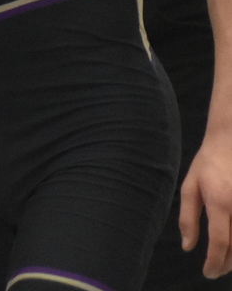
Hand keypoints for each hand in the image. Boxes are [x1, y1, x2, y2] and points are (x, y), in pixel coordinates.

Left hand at [180, 128, 231, 276]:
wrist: (231, 142)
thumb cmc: (208, 164)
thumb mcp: (190, 186)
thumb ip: (188, 217)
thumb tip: (187, 246)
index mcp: (220, 202)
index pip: (220, 241)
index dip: (215, 261)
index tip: (207, 272)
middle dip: (226, 264)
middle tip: (214, 270)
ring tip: (224, 262)